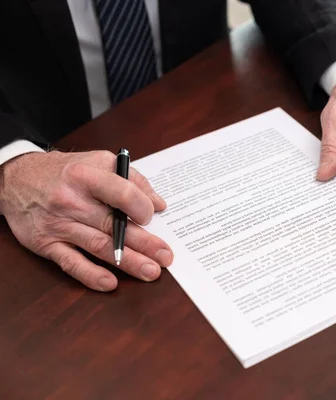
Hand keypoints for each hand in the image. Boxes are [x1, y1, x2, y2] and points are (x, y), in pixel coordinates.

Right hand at [0, 150, 172, 291]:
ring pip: (98, 246)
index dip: (141, 207)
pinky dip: (91, 275)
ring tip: (151, 271)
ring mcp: (58, 224)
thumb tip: (158, 203)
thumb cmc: (65, 172)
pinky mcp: (46, 244)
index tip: (152, 216)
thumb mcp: (97, 162)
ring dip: (128, 261)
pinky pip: (71, 263)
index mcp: (86, 176)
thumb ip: (131, 179)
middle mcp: (70, 200)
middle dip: (144, 243)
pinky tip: (110, 283)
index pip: (121, 193)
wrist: (16, 179)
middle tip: (166, 257)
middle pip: (113, 226)